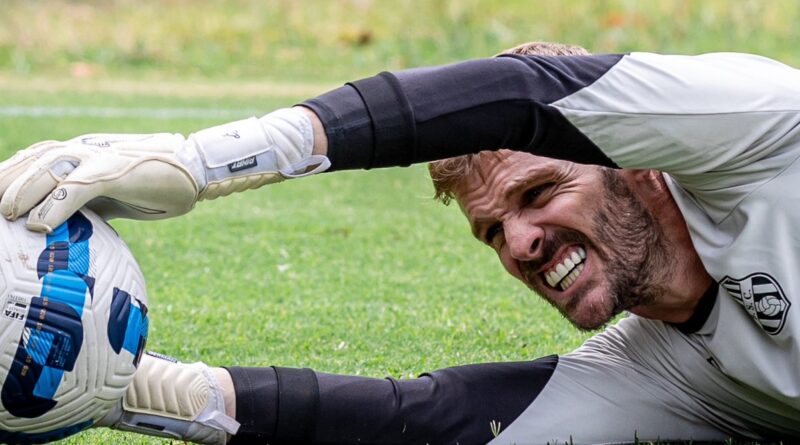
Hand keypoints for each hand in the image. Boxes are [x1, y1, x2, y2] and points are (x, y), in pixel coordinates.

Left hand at [0, 108, 328, 231]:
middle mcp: (85, 149)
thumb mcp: (113, 194)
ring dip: (22, 191)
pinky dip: (54, 206)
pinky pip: (76, 188)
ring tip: (7, 215)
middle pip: (34, 159)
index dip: (10, 176)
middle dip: (7, 181)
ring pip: (49, 168)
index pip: (35, 160)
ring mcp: (100, 157)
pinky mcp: (115, 172)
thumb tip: (64, 227)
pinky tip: (38, 225)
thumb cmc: (156, 185)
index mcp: (82, 153)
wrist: (196, 170)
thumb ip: (87, 203)